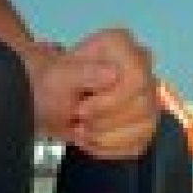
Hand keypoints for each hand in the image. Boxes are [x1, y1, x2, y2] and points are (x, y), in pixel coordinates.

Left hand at [29, 27, 159, 157]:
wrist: (46, 104)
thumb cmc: (52, 86)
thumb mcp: (56, 78)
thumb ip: (82, 73)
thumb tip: (112, 74)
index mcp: (120, 44)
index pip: (137, 78)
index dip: (110, 101)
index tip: (82, 110)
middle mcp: (141, 64)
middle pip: (143, 105)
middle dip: (105, 122)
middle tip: (78, 120)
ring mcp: (147, 93)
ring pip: (145, 126)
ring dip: (106, 137)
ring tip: (83, 130)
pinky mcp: (145, 120)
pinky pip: (140, 143)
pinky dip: (111, 148)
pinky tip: (93, 139)